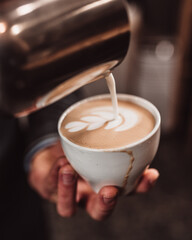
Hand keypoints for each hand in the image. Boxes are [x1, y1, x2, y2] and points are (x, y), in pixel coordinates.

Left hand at [28, 142, 158, 220]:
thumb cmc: (78, 149)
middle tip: (110, 191)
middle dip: (107, 204)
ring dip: (69, 190)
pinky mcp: (49, 188)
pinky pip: (50, 185)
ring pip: (68, 208)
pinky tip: (61, 162)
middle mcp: (87, 194)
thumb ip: (107, 137)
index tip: (151, 174)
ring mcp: (67, 194)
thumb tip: (124, 119)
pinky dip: (55, 174)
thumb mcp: (94, 141)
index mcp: (104, 183)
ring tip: (69, 169)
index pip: (127, 191)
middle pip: (100, 211)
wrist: (51, 153)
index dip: (141, 186)